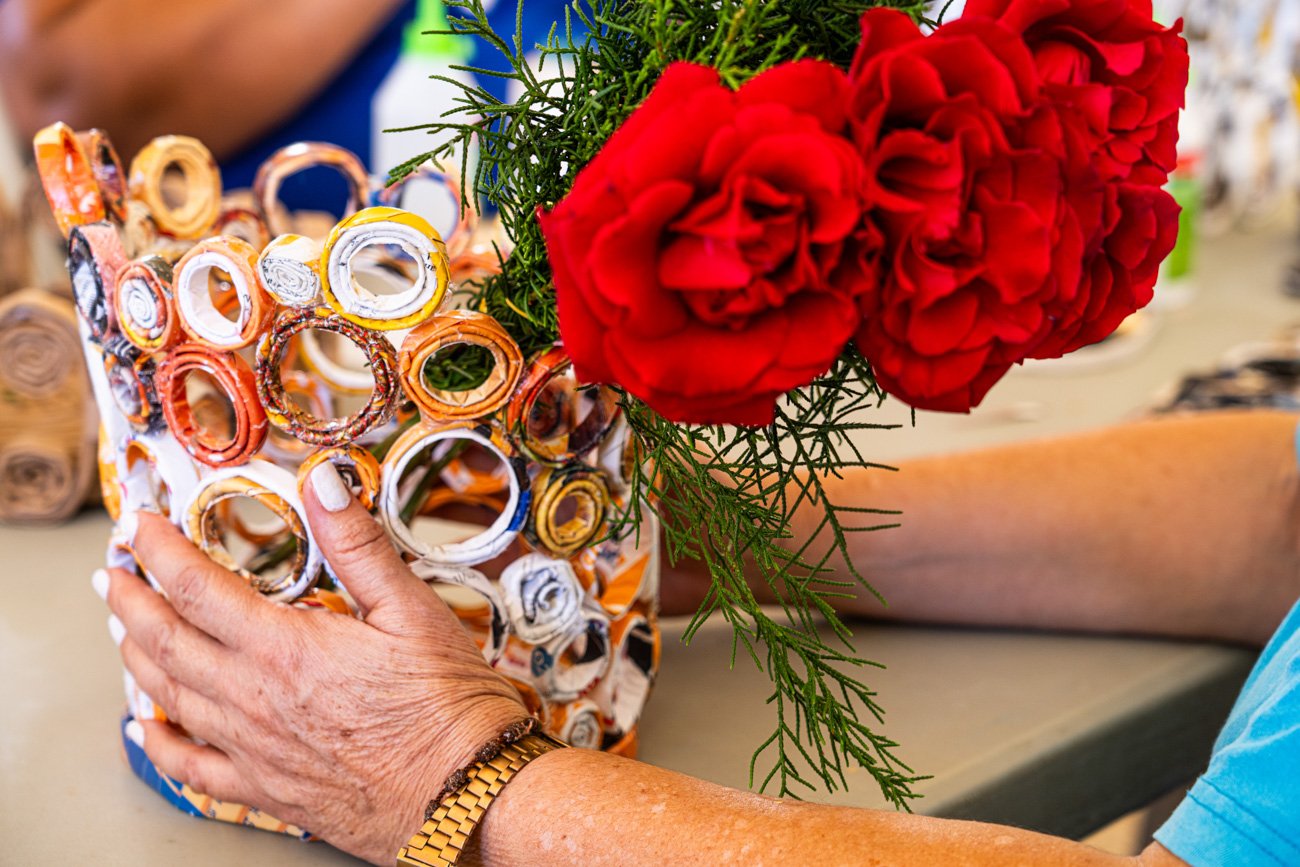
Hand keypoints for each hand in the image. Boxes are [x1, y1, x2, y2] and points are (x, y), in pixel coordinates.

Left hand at [101, 463, 527, 864]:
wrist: (464, 795)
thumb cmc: (447, 706)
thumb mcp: (412, 609)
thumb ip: (358, 545)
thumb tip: (324, 484)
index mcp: (284, 648)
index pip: (196, 587)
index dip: (159, 550)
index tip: (140, 525)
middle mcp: (252, 699)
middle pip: (163, 641)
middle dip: (128, 599)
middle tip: (111, 570)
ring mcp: (251, 748)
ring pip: (166, 696)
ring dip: (134, 655)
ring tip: (121, 627)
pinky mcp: (263, 788)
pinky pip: (187, 766)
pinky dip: (155, 741)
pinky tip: (143, 726)